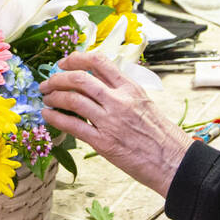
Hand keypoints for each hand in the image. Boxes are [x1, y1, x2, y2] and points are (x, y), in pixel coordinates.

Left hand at [40, 52, 191, 196]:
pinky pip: (73, 126)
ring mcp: (110, 121)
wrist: (173, 160)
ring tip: (46, 99)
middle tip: (47, 82)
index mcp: (130, 87)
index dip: (76, 58)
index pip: (99, 61)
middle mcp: (119, 100)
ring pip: (73, 100)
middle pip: (80, 79)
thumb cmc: (161, 134)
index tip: (63, 63)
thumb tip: (97, 84)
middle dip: (58, 78)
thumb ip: (122, 91)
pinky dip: (56, 118)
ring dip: (54, 97)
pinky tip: (48, 116)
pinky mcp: (104, 142)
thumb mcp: (144, 102)